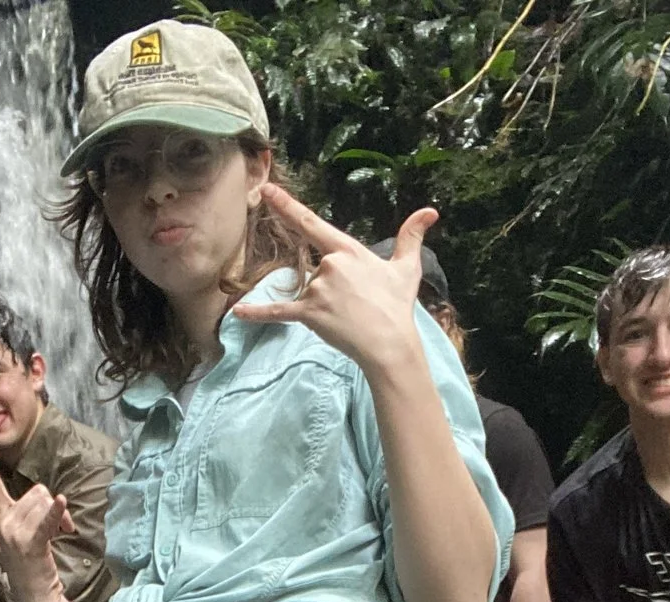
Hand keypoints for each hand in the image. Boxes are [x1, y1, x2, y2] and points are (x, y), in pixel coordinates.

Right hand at [0, 437, 73, 598]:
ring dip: (60, 515)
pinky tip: (62, 500)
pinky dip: (57, 511)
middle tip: (59, 525)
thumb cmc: (22, 567)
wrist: (33, 596)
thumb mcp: (2, 544)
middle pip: (35, 491)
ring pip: (45, 503)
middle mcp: (5, 523)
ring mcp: (17, 534)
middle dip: (51, 504)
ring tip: (62, 532)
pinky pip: (46, 520)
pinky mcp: (33, 544)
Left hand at [232, 190, 434, 376]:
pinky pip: (278, 313)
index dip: (287, 206)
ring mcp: (318, 290)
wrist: (391, 344)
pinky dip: (257, 314)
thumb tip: (430, 212)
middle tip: (357, 307)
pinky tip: (238, 313)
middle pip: (317, 270)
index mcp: (347, 250)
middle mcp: (329, 265)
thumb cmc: (397, 306)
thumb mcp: (406, 268)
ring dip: (324, 305)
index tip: (266, 190)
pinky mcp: (310, 314)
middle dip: (334, 289)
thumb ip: (411, 237)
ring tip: (349, 319)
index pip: (311, 223)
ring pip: (309, 293)